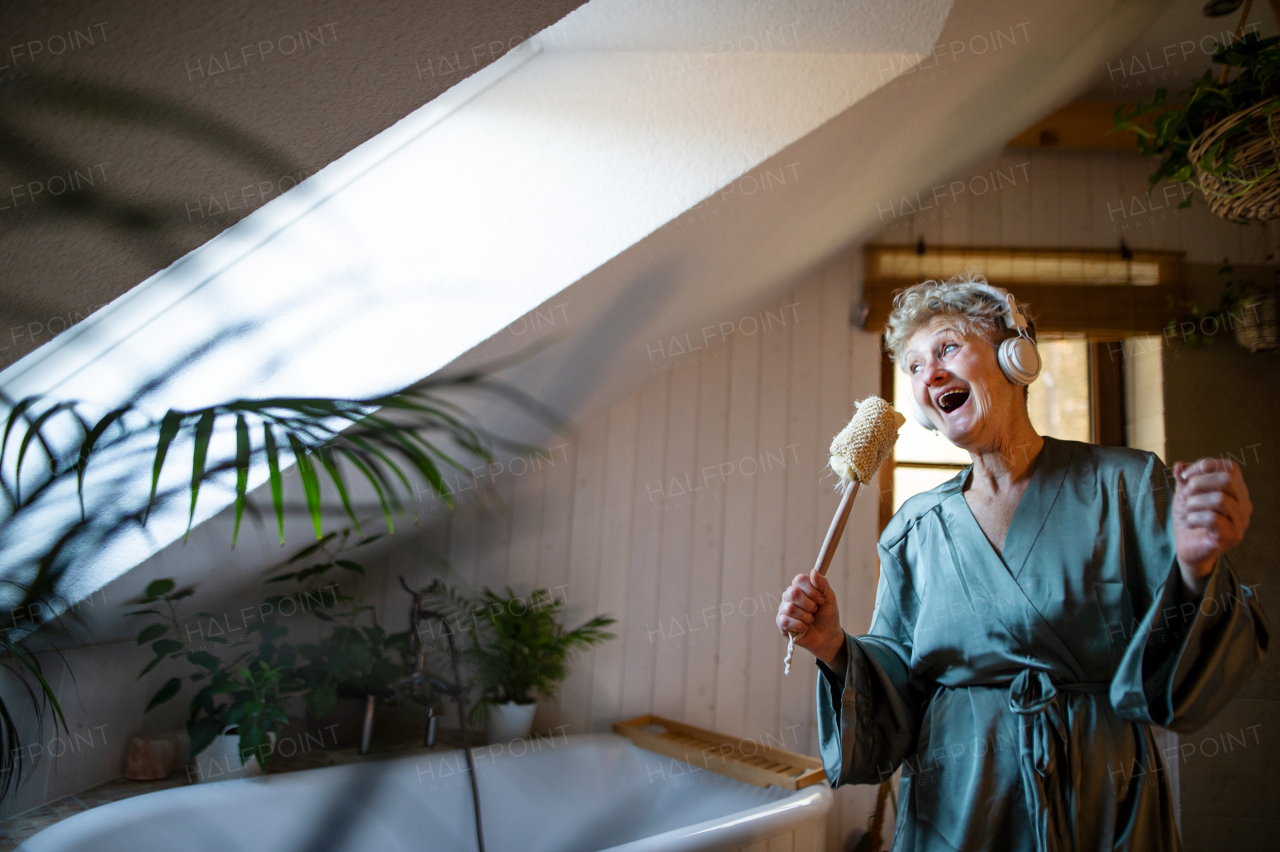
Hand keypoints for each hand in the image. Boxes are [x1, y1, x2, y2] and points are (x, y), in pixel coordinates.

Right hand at [776, 569, 843, 665]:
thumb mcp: (829, 598)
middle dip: (809, 604)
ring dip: (806, 617)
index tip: (821, 600)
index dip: (811, 590)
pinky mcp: (781, 623)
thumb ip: (822, 584)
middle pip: (793, 593)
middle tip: (815, 611)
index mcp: (800, 587)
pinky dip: (799, 625)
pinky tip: (805, 627)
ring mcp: (784, 609)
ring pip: (790, 608)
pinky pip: (785, 621)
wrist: (828, 636)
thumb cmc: (827, 615)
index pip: (799, 579)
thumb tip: (813, 571)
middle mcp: (789, 596)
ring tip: (811, 620)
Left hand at [1173, 457, 1251, 594]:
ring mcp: (1240, 522)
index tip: (1185, 476)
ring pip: (1219, 499)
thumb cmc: (1191, 517)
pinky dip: (1194, 517)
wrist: (1187, 547)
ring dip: (1194, 503)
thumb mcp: (1185, 493)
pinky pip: (1213, 519)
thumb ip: (1184, 478)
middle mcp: (1244, 504)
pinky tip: (1190, 522)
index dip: (1204, 466)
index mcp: (1237, 490)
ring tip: (1188, 511)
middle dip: (1198, 483)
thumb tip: (1180, 465)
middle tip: (1185, 495)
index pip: (1230, 467)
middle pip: (1227, 480)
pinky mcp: (1231, 537)